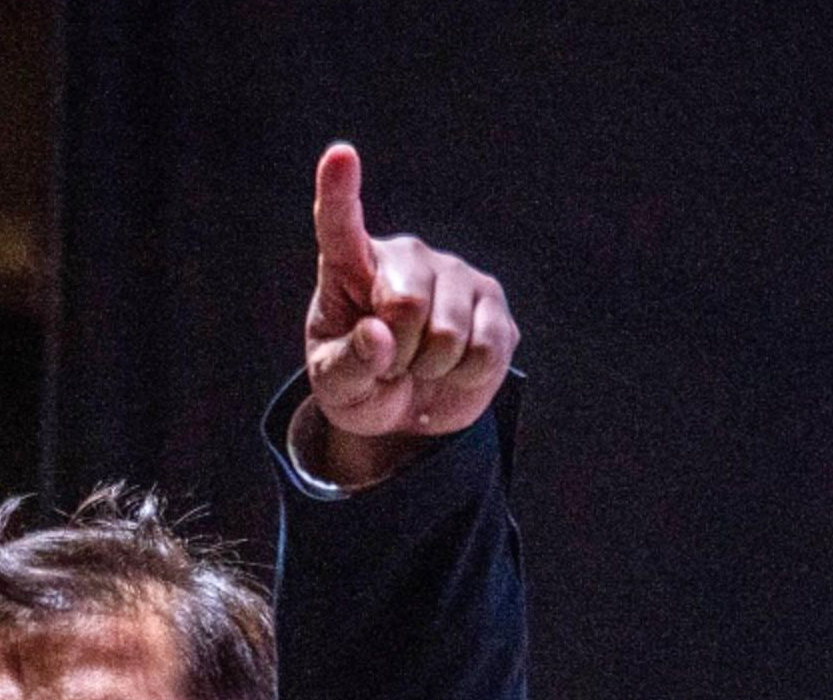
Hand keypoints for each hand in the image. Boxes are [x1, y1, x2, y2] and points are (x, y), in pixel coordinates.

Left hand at [301, 142, 518, 484]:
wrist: (410, 411)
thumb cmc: (363, 387)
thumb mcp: (337, 388)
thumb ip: (347, 366)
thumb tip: (378, 336)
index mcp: (351, 266)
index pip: (340, 225)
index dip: (340, 191)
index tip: (341, 155)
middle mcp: (407, 256)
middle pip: (406, 303)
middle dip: (399, 353)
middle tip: (392, 363)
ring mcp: (455, 273)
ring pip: (449, 334)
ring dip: (431, 368)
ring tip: (421, 364)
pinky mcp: (494, 301)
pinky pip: (484, 351)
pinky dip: (465, 375)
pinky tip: (454, 366)